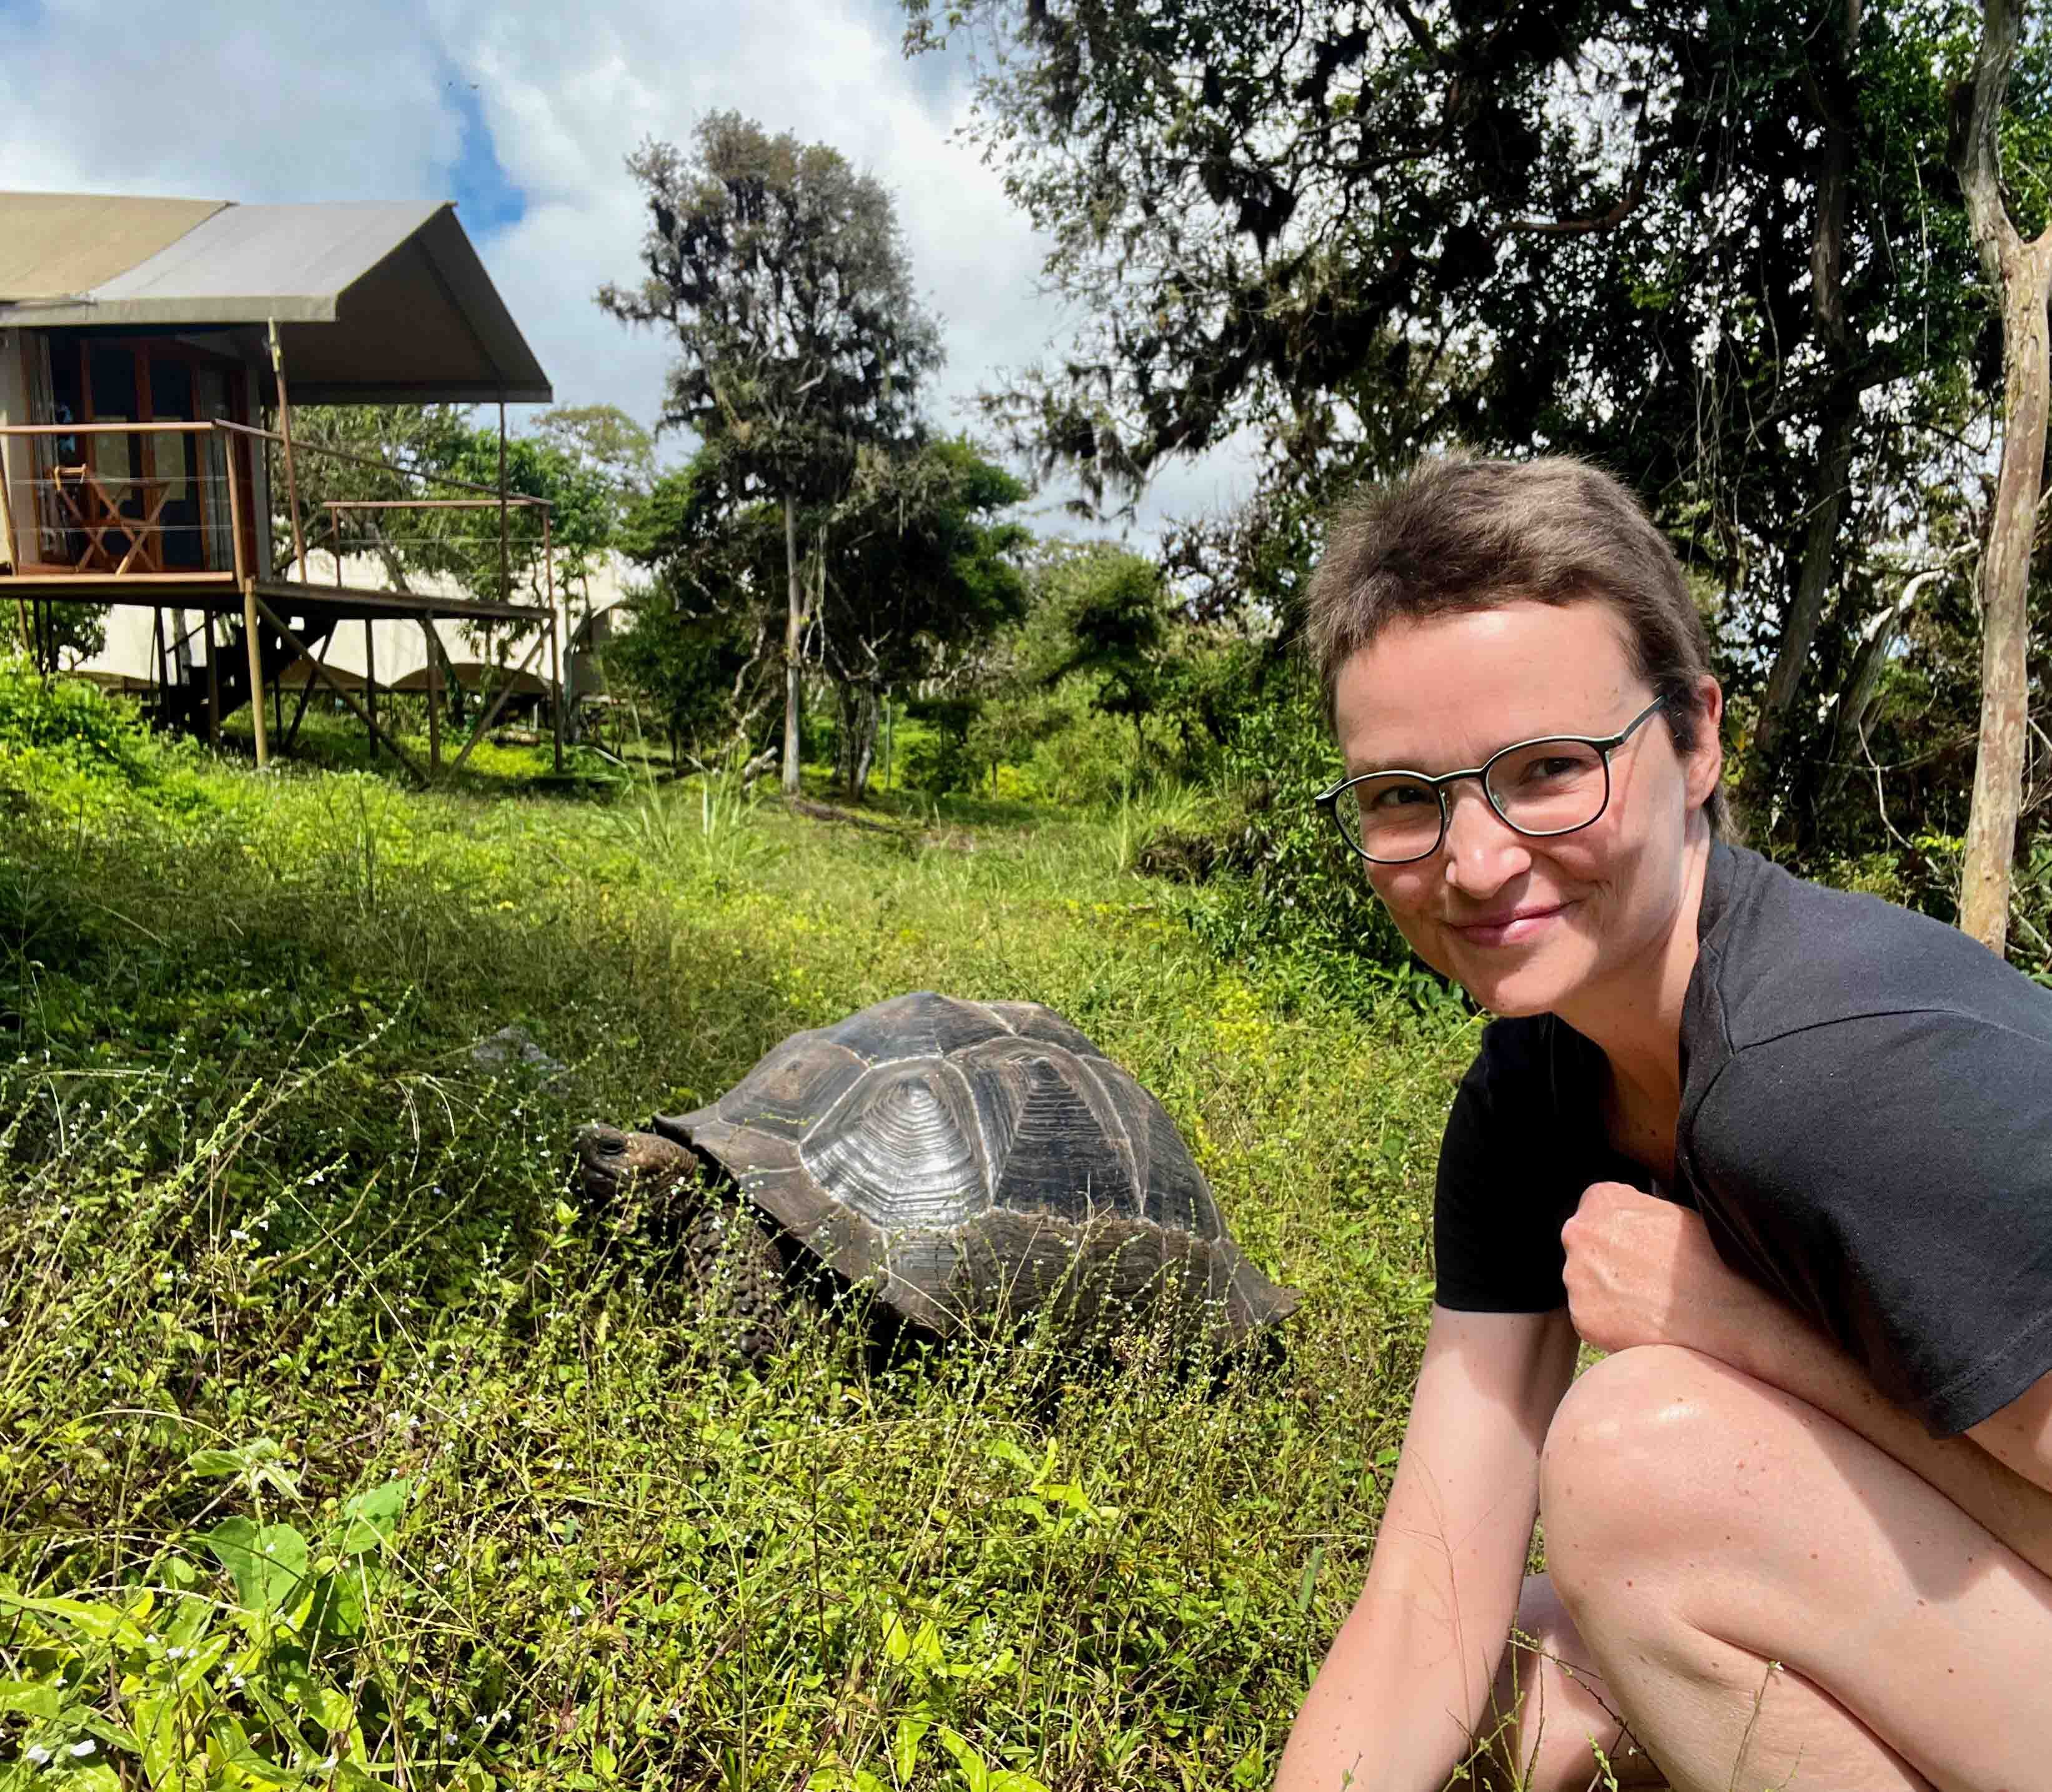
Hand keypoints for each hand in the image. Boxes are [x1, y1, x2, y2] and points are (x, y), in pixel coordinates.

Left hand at [1560, 1181, 1762, 1357]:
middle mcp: (1578, 1234)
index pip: (1595, 1209)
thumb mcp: (1671, 1211)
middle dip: (1607, 1259)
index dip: (1619, 1228)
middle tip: (1646, 1276)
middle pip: (1585, 1246)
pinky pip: (1590, 1316)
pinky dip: (1610, 1321)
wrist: (1730, 1314)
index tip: (1638, 1244)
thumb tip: (1623, 1215)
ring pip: (1585, 1282)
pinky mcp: (1581, 1316)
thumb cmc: (1709, 1258)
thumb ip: (1634, 1208)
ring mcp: (1576, 1276)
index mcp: (1601, 1200)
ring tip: (1650, 1300)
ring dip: (1607, 1291)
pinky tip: (1643, 1321)